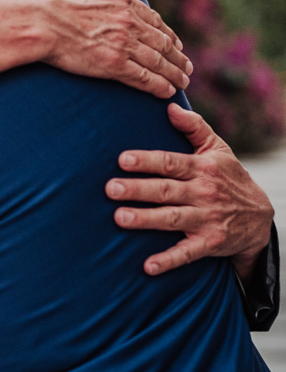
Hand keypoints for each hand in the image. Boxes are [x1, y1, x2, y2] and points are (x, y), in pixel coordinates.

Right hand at [31, 0, 190, 98]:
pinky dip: (159, 86)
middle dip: (177, 56)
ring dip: (174, 74)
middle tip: (185, 67)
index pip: (154, 19)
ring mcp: (123, 45)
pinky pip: (144, 78)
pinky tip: (167, 91)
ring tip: (182, 83)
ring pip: (158, 62)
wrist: (36, 20)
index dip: (167, 33)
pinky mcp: (113, 65)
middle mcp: (129, 23)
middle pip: (162, 42)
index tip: (175, 42)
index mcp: (123, 1)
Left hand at [106, 103, 273, 281]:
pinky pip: (187, 253)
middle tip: (110, 188)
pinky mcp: (211, 243)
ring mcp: (207, 219)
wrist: (261, 218)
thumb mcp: (218, 149)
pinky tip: (147, 266)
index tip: (122, 159)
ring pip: (172, 219)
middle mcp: (203, 193)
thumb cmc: (229, 178)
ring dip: (146, 220)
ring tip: (120, 218)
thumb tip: (170, 105)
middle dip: (138, 189)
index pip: (170, 162)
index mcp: (201, 168)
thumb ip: (194, 127)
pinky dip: (168, 260)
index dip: (147, 161)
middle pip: (166, 190)